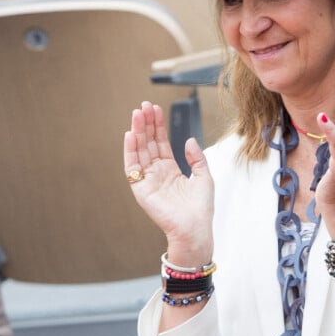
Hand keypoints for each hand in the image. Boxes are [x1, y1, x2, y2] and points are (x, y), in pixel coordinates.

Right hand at [123, 101, 213, 266]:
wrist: (195, 229)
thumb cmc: (201, 208)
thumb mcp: (204, 177)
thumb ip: (196, 158)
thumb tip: (188, 139)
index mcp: (170, 170)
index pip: (161, 143)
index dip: (158, 126)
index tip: (155, 109)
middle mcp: (156, 173)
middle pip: (148, 143)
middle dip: (146, 124)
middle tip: (143, 106)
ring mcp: (147, 180)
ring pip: (139, 151)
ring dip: (137, 132)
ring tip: (136, 114)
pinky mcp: (140, 189)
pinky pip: (132, 167)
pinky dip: (130, 151)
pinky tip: (130, 135)